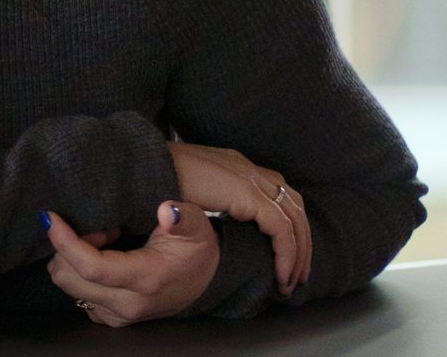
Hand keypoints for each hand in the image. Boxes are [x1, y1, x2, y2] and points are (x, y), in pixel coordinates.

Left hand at [44, 202, 218, 325]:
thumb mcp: (196, 224)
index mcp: (146, 278)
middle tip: (97, 224)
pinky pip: (80, 296)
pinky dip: (80, 272)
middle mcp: (128, 304)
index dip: (64, 242)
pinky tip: (101, 254)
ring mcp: (119, 315)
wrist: (207, 279)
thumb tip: (166, 210)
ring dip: (74, 258)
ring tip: (102, 237)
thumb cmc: (197, 247)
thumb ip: (181, 216)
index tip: (50, 216)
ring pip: (71, 288)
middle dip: (68, 246)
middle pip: (70, 279)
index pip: (92, 267)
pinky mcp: (113, 318)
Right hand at [168, 140, 311, 292]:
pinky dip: (287, 253)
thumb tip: (209, 222)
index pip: (276, 190)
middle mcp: (246, 167)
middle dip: (301, 240)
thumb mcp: (189, 189)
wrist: (145, 164)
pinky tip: (280, 274)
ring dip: (298, 252)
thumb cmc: (157, 178)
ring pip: (294, 217)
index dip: (288, 223)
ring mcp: (248, 177)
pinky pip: (281, 229)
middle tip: (297, 274)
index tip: (285, 254)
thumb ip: (206, 199)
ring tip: (290, 281)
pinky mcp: (246, 193)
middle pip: (293, 202)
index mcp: (234, 164)